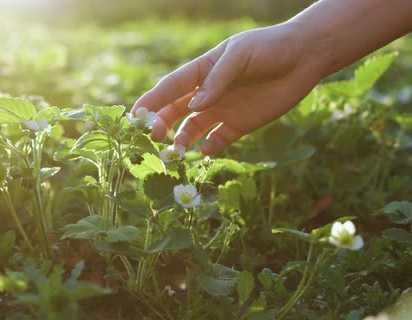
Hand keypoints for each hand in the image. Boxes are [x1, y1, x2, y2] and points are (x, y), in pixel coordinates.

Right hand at [130, 22, 325, 154]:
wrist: (306, 57)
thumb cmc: (269, 48)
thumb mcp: (240, 55)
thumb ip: (217, 80)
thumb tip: (195, 107)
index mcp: (202, 71)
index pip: (170, 87)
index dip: (151, 100)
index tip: (135, 116)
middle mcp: (208, 93)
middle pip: (175, 111)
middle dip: (161, 123)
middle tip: (154, 136)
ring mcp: (222, 109)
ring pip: (192, 129)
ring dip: (181, 139)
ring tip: (177, 151)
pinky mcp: (240, 125)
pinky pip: (218, 140)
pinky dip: (209, 147)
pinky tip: (207, 150)